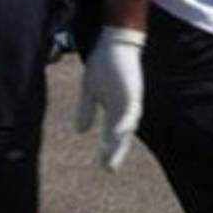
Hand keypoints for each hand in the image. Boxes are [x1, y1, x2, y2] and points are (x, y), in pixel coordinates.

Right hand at [76, 26, 146, 170]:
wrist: (116, 42)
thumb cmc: (105, 65)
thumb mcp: (90, 90)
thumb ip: (86, 110)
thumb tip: (80, 131)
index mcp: (115, 109)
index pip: (112, 134)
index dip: (108, 150)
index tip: (103, 166)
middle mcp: (125, 109)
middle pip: (121, 135)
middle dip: (115, 152)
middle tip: (108, 169)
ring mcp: (130, 101)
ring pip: (127, 127)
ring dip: (119, 142)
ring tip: (111, 158)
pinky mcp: (132, 92)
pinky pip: (130, 110)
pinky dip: (125, 122)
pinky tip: (120, 132)